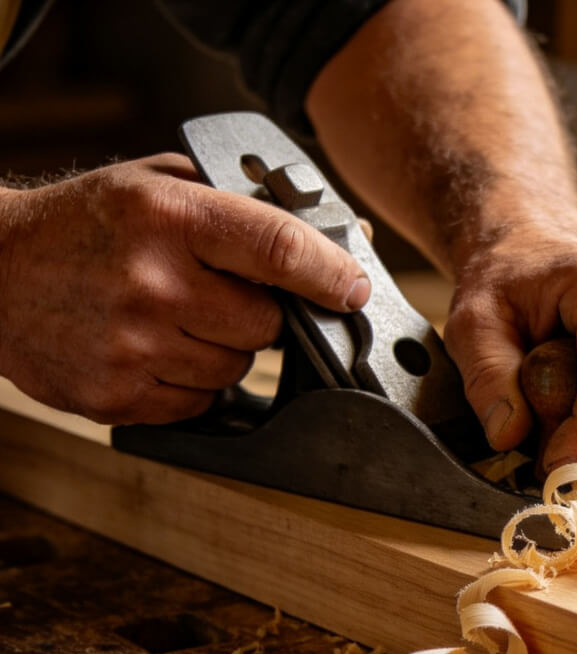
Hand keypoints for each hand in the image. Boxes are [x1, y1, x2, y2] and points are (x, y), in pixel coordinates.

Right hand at [0, 154, 369, 422]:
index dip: (329, 273)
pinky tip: (155, 350)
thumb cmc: (84, 225)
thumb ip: (242, 207)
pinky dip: (191, 384)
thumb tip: (339, 237)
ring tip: (174, 320)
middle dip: (260, 317)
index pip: (277, 249)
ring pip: (234, 370)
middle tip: (223, 298)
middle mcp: (152, 285)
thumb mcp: (156, 185)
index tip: (353, 288)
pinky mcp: (117, 397)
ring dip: (222, 351)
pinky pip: (198, 404)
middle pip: (265, 327)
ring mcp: (133, 348)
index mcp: (168, 218)